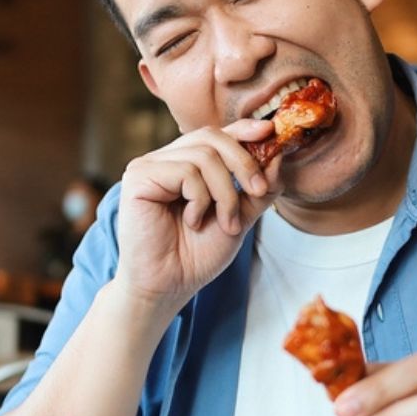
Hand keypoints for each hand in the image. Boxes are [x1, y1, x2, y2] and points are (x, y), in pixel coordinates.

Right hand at [115, 119, 278, 310]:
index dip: (243, 129)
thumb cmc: (197, 255)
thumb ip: (258, 189)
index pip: (217, 134)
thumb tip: (278, 157)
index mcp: (187, 164)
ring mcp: (149, 166)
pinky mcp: (138, 177)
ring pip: (204, 157)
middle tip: (258, 192)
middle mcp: (166, 159)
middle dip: (244, 163)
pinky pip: (185, 172)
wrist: (170, 286)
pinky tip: (193, 221)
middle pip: (212, 137)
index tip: (269, 132)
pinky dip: (200, 199)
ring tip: (224, 223)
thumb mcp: (240, 218)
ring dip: (225, 193)